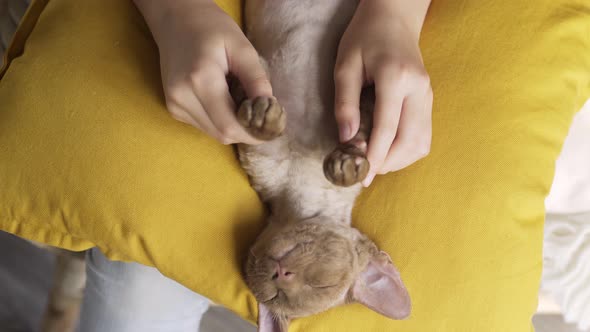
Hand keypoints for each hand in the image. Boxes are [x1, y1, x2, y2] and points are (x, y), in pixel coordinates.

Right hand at [135, 0, 271, 144]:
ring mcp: (174, 104)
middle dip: (245, 131)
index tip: (272, 127)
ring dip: (232, 126)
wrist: (176, 21)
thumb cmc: (212, 28)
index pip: (229, 125)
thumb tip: (270, 109)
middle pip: (222, 134)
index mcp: (200, 79)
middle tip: (262, 117)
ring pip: (213, 133)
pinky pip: (203, 125)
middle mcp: (182, 96)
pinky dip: (219, 120)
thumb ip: (256, 80)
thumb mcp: (242, 48)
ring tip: (242, 104)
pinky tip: (224, 101)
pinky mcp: (173, 107)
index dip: (253, 133)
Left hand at [334, 0, 432, 185]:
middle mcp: (419, 89)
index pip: (387, 128)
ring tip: (376, 162)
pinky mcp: (430, 99)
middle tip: (366, 171)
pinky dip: (408, 150)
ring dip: (399, 160)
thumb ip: (345, 102)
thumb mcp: (345, 65)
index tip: (362, 176)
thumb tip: (346, 139)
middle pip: (410, 140)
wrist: (394, 18)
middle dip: (388, 162)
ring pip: (421, 142)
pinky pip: (425, 135)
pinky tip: (389, 150)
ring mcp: (428, 95)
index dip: (375, 156)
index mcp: (396, 77)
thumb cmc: (365, 38)